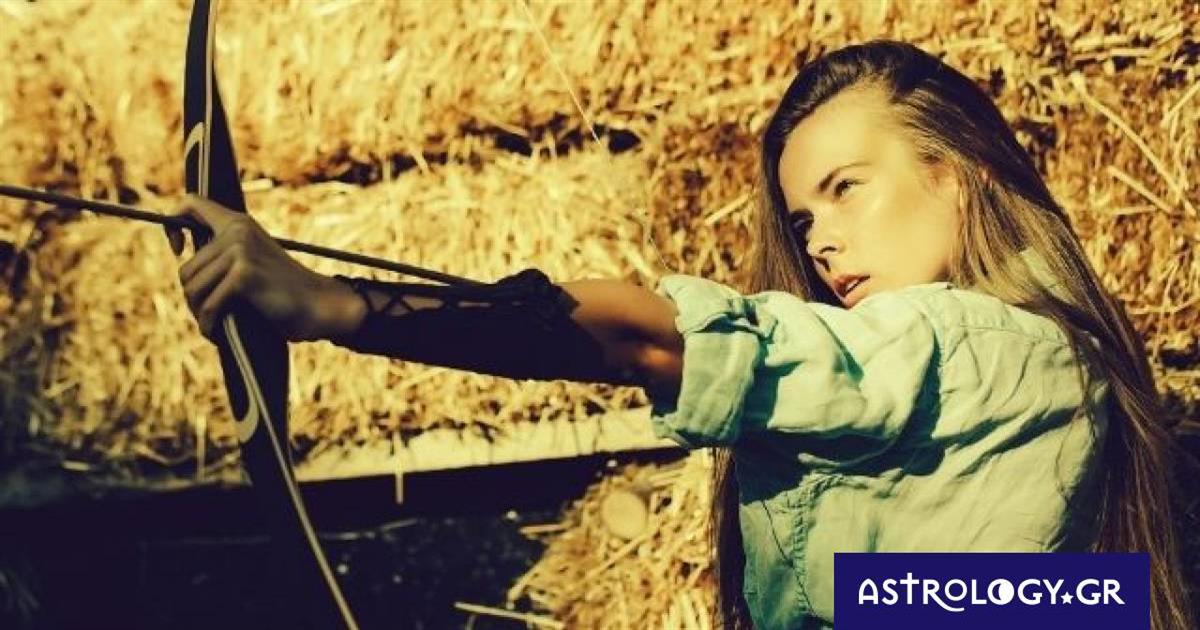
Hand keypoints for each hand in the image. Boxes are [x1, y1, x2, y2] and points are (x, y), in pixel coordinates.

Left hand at [167, 195, 346, 342]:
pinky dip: (210, 325)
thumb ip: (225, 256)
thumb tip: (185, 273)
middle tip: (211, 315)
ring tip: (216, 324)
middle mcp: (236, 231)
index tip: (179, 250)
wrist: (320, 306)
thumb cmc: (285, 292)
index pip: (191, 203)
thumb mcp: (253, 263)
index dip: (173, 224)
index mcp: (238, 223)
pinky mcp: (244, 274)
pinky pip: (209, 305)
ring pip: (193, 289)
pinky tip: (219, 333)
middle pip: (186, 269)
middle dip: (194, 298)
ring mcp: (240, 251)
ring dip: (200, 314)